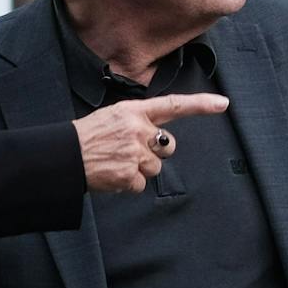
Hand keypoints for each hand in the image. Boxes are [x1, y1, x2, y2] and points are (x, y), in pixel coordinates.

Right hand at [74, 92, 229, 193]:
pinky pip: (140, 184)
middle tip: (131, 151)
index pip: (173, 105)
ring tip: (115, 162)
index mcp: (133, 111)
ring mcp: (134, 152)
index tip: (223, 103)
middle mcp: (137, 129)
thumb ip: (138, 122)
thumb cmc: (88, 136)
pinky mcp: (129, 174)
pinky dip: (128, 184)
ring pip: (155, 167)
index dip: (200, 104)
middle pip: (168, 145)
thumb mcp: (113, 116)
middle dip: (156, 151)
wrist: (64, 155)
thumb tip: (158, 138)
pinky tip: (112, 174)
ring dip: (139, 169)